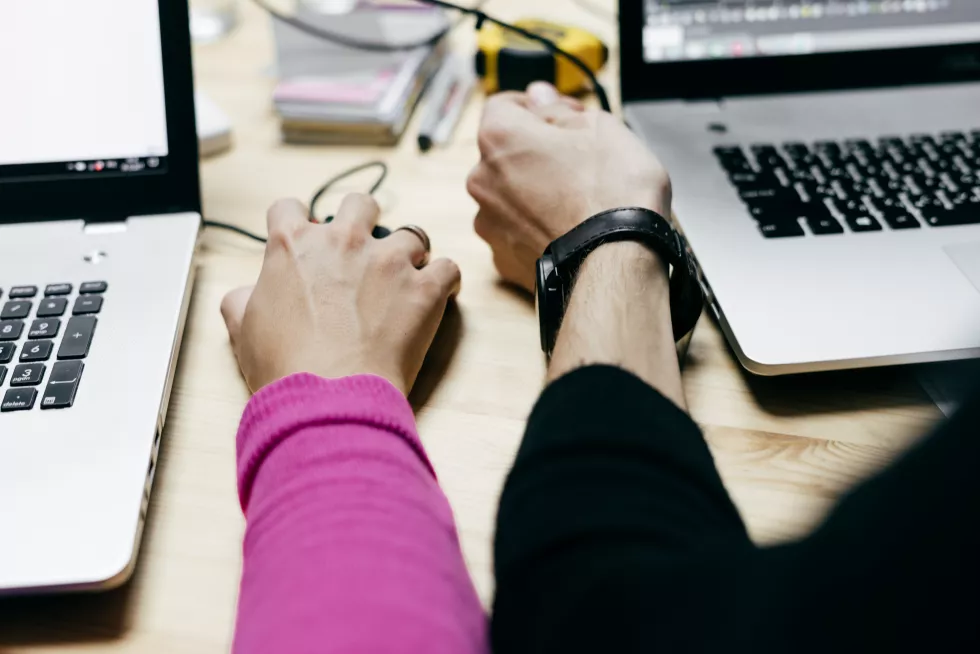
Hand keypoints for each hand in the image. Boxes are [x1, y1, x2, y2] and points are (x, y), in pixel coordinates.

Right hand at [220, 195, 460, 395]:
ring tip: (405, 280)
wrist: (329, 396)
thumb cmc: (284, 366)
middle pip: (360, 204)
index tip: (305, 238)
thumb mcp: (243, 328)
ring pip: (412, 234)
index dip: (296, 221)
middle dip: (363, 222)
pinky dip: (446, 281)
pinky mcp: (425, 288)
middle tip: (363, 253)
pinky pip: (449, 268)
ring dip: (409, 254)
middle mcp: (344, 241)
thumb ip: (242, 299)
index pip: (289, 208)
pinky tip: (439, 296)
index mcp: (294, 245)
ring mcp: (389, 261)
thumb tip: (244, 295)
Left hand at [467, 82, 671, 292]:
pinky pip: (517, 233)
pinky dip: (536, 229)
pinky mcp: (504, 260)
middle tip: (577, 162)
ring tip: (576, 202)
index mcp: (499, 137)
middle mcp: (483, 180)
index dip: (536, 108)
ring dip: (534, 193)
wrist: (616, 262)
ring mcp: (490, 224)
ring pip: (509, 196)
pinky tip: (568, 230)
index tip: (560, 118)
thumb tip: (540, 98)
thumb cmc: (611, 194)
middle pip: (504, 154)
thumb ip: (558, 109)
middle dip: (535, 153)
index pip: (504, 106)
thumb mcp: (598, 127)